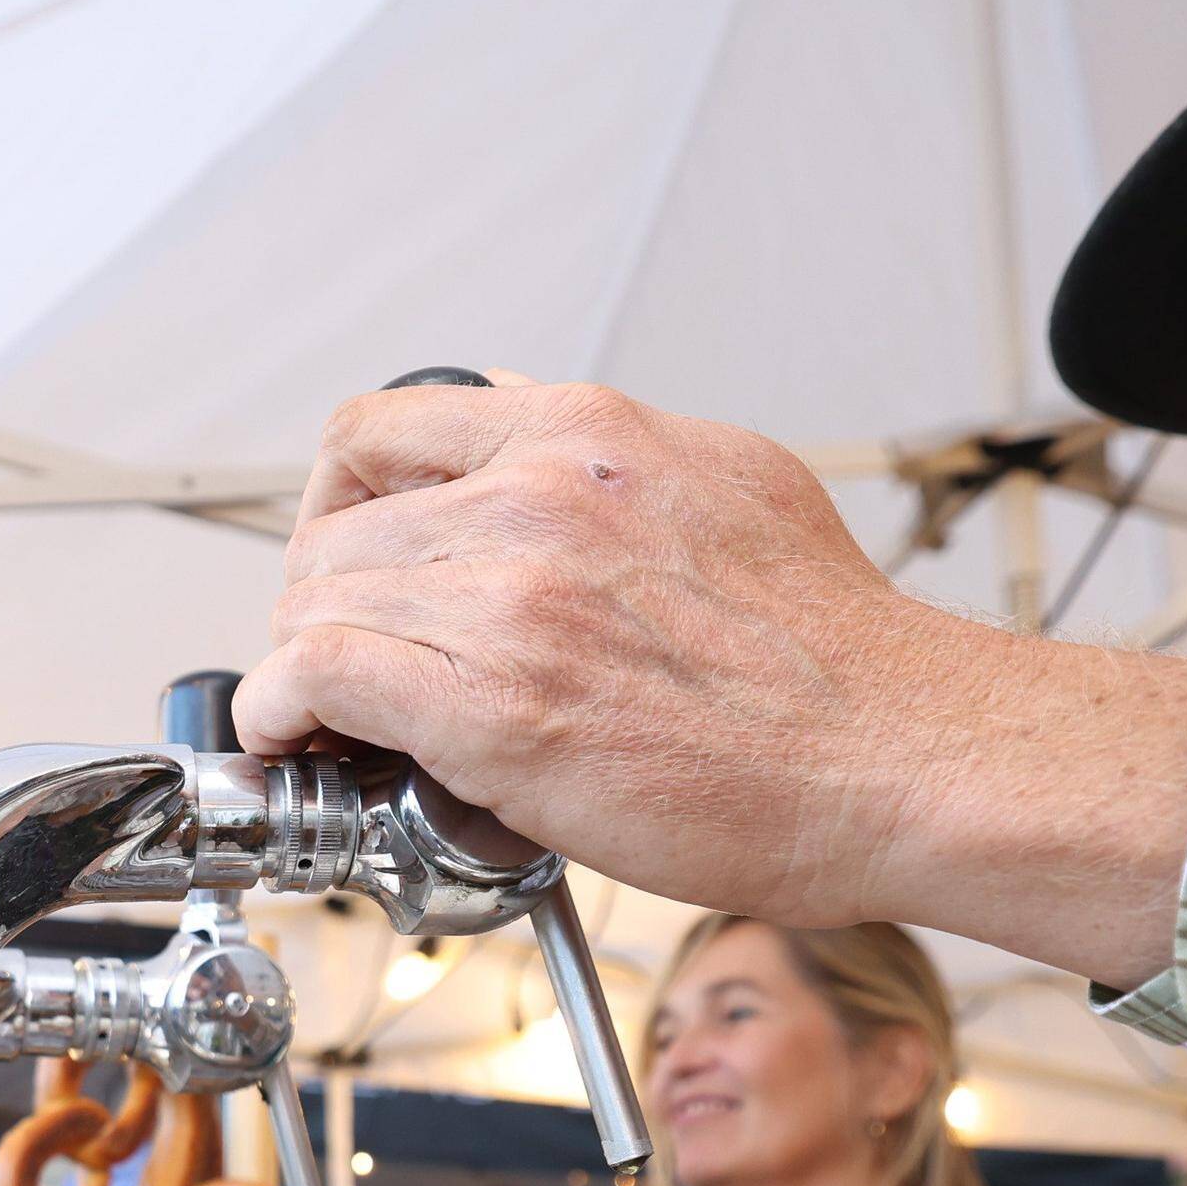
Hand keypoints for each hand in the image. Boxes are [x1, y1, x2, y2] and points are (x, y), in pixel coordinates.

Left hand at [237, 378, 1186, 988]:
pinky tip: (296, 742)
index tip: (347, 558)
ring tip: (325, 718)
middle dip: (319, 600)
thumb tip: (546, 456)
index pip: (382, 429)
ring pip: (315, 602)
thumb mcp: (731, 485)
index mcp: (589, 433)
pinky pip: (316, 679)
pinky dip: (280, 713)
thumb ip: (620, 466)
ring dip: (300, 665)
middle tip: (337, 663)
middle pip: (337, 525)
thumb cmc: (836, 661)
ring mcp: (512, 594)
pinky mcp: (490, 704)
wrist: (905, 757)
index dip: (339, 505)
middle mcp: (538, 493)